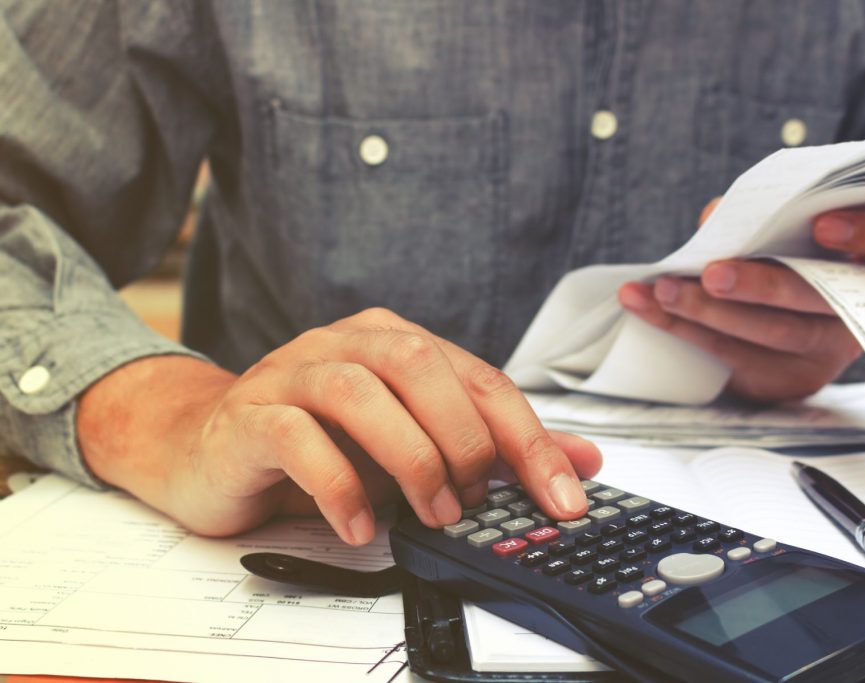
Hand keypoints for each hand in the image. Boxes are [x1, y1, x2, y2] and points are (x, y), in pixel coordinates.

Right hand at [79, 308, 600, 543]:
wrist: (207, 446)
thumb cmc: (319, 443)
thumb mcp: (414, 443)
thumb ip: (493, 447)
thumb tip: (580, 459)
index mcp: (396, 342)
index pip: (479, 377)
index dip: (528, 439)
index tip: (564, 498)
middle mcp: (346, 344)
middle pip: (421, 366)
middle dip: (464, 440)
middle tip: (473, 500)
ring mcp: (292, 372)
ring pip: (358, 392)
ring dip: (408, 458)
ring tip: (429, 512)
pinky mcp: (249, 414)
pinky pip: (295, 437)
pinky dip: (337, 485)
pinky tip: (360, 526)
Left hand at [618, 200, 864, 401]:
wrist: (777, 319)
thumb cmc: (790, 250)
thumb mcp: (788, 225)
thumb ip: (764, 213)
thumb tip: (716, 216)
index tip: (822, 226)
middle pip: (823, 298)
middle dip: (764, 286)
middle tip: (713, 273)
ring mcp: (831, 350)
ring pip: (775, 335)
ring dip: (710, 312)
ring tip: (663, 290)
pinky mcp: (790, 380)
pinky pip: (735, 359)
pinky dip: (683, 331)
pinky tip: (647, 307)